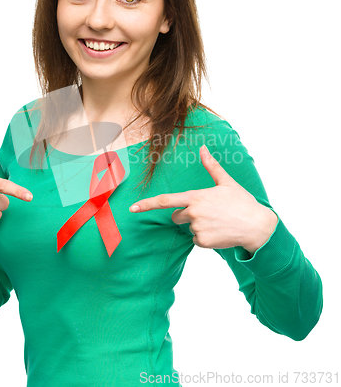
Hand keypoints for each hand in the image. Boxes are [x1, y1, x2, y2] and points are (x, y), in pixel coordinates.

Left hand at [129, 145, 277, 254]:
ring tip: (218, 221)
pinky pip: (196, 240)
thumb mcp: (226, 182)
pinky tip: (219, 232)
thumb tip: (203, 148)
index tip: (132, 208)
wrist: (258, 226)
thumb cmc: (242, 202)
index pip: (166, 201)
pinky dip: (205, 237)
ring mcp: (198, 228)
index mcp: (196, 197)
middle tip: (208, 213)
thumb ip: (211, 166)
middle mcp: (194, 213)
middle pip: (177, 216)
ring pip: (188, 228)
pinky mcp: (203, 242)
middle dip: (186, 215)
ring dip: (198, 226)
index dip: (147, 204)